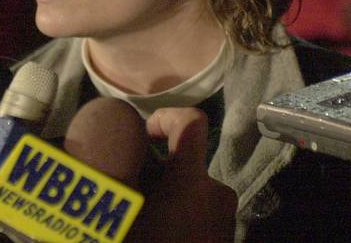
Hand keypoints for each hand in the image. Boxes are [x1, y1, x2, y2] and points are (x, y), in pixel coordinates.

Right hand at [131, 107, 235, 241]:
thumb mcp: (122, 213)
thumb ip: (124, 176)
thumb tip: (122, 152)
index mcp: (192, 182)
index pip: (191, 122)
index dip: (166, 118)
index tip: (145, 137)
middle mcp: (218, 193)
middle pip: (185, 161)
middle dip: (159, 172)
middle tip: (132, 197)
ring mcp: (227, 217)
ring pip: (191, 187)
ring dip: (168, 196)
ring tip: (146, 221)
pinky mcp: (228, 235)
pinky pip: (201, 210)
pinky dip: (181, 214)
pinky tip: (163, 233)